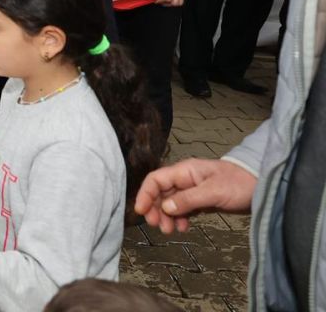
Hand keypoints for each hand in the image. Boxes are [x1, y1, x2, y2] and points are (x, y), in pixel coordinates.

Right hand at [134, 158, 254, 233]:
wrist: (262, 186)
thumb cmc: (238, 184)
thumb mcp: (214, 192)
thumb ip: (189, 199)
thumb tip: (165, 208)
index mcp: (184, 171)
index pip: (156, 180)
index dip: (145, 194)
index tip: (141, 212)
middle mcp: (185, 179)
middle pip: (161, 193)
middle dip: (155, 209)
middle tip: (158, 226)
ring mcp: (193, 190)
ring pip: (170, 202)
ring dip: (167, 216)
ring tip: (170, 232)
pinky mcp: (201, 200)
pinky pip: (183, 209)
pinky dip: (180, 218)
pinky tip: (183, 228)